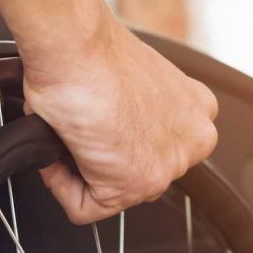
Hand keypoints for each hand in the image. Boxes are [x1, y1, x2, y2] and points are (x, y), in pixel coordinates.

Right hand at [22, 12, 218, 224]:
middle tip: (75, 132)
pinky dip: (60, 185)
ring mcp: (167, 165)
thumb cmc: (91, 51)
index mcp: (195, 110)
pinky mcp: (133, 184)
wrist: (76, 44)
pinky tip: (57, 153)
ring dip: (77, 171)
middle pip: (133, 173)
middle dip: (97, 160)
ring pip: (109, 192)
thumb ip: (132, 112)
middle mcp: (192, 139)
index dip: (112, 141)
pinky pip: (84, 207)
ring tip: (66, 137)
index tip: (93, 126)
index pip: (153, 148)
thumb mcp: (129, 81)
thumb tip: (102, 129)